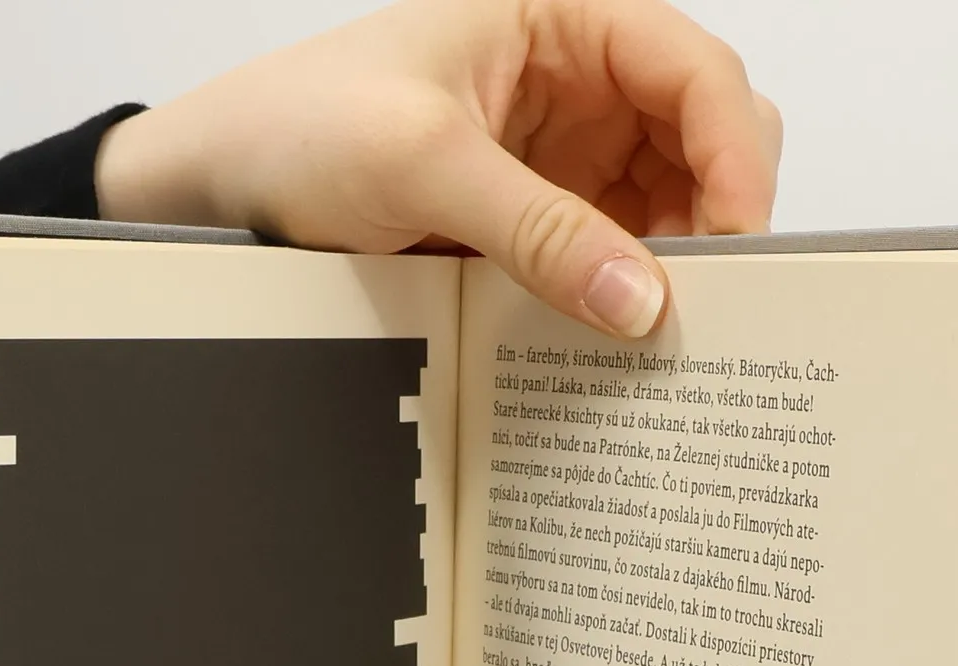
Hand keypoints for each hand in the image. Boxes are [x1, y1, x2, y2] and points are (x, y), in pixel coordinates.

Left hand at [95, 0, 780, 339]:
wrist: (219, 186)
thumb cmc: (299, 126)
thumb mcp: (422, 165)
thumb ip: (539, 230)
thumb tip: (642, 302)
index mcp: (562, 17)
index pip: (693, 69)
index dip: (735, 153)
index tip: (738, 243)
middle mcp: (576, 82)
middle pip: (703, 138)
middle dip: (718, 215)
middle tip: (706, 304)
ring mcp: (562, 158)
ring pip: (669, 207)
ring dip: (677, 268)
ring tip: (663, 337)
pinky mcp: (536, 224)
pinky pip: (609, 260)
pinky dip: (625, 300)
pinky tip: (617, 342)